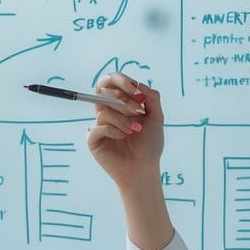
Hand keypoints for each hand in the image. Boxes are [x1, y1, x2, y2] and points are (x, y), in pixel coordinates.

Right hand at [85, 72, 163, 191]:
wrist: (144, 168)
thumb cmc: (149, 145)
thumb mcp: (157, 117)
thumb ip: (152, 98)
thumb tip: (139, 85)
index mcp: (120, 104)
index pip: (111, 81)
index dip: (121, 81)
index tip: (137, 92)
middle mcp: (107, 111)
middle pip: (102, 90)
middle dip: (123, 99)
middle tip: (138, 111)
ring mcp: (99, 125)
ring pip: (104, 110)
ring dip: (123, 119)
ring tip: (134, 130)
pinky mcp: (93, 140)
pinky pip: (98, 127)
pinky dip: (114, 131)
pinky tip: (123, 137)